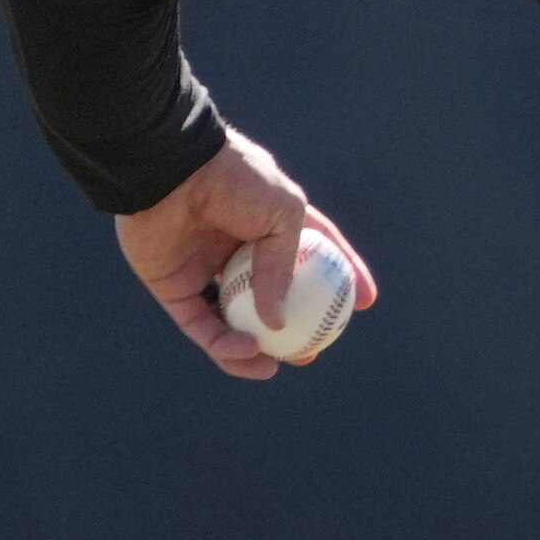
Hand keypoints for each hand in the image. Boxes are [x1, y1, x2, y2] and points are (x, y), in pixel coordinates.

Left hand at [114, 129, 378, 380]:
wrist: (173, 172)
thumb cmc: (237, 182)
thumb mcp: (284, 214)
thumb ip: (285, 267)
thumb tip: (279, 322)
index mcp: (270, 221)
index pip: (315, 253)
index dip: (343, 276)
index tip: (366, 302)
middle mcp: (238, 249)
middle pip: (271, 298)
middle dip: (292, 329)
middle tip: (311, 351)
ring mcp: (205, 270)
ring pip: (232, 321)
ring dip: (252, 350)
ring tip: (274, 367)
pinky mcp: (173, 289)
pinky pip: (200, 326)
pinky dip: (221, 344)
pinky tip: (246, 351)